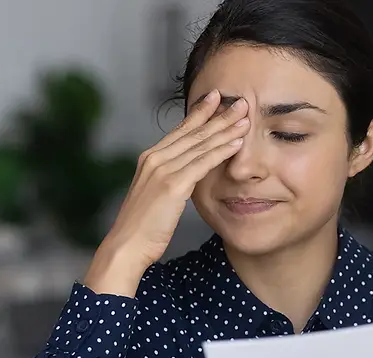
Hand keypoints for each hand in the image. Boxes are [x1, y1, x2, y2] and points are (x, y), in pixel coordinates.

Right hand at [84, 90, 249, 296]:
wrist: (127, 245)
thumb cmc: (142, 227)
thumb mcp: (156, 196)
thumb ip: (170, 179)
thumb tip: (188, 173)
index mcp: (150, 159)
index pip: (180, 130)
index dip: (199, 113)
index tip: (216, 98)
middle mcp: (155, 158)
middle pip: (193, 132)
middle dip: (219, 115)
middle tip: (241, 101)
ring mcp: (163, 170)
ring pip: (201, 144)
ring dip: (225, 129)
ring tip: (245, 117)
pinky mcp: (173, 185)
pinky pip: (203, 163)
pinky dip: (222, 150)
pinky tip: (237, 142)